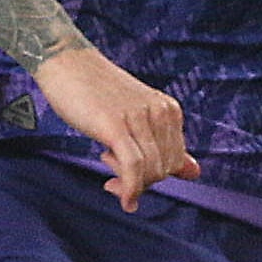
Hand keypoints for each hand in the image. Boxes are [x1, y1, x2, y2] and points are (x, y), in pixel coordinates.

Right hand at [32, 45, 196, 211]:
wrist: (66, 62)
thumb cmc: (96, 91)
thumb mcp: (137, 116)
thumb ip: (164, 144)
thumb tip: (194, 173)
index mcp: (168, 109)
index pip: (176, 160)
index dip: (155, 178)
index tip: (131, 179)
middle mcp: (159, 112)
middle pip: (165, 169)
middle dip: (142, 183)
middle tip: (114, 179)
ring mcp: (139, 117)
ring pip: (150, 171)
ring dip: (131, 186)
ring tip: (107, 172)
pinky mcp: (116, 125)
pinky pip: (133, 167)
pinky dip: (131, 190)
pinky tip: (124, 199)